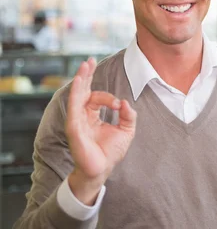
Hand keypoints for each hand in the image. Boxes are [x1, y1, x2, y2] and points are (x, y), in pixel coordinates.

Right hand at [65, 58, 136, 204]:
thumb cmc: (110, 152)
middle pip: (82, 90)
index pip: (97, 97)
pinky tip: (78, 81)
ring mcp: (76, 120)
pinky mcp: (74, 126)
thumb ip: (129, 115)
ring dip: (81, 79)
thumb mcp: (126, 130)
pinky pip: (74, 106)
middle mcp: (82, 115)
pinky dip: (76, 92)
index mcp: (92, 114)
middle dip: (86, 74)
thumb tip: (126, 102)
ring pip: (77, 95)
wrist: (102, 169)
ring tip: (85, 65)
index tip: (119, 105)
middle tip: (89, 60)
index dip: (109, 97)